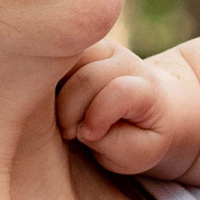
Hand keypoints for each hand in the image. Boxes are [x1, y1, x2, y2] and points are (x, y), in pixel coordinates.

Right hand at [59, 40, 199, 176]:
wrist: (150, 108)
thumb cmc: (141, 136)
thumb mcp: (139, 152)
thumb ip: (114, 143)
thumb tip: (83, 129)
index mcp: (147, 88)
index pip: (119, 92)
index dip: (97, 118)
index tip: (88, 137)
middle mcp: (126, 61)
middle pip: (86, 78)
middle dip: (69, 112)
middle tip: (69, 134)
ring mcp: (103, 49)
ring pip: (66, 64)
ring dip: (56, 97)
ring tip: (63, 117)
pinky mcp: (82, 47)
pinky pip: (55, 58)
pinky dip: (49, 81)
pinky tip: (55, 101)